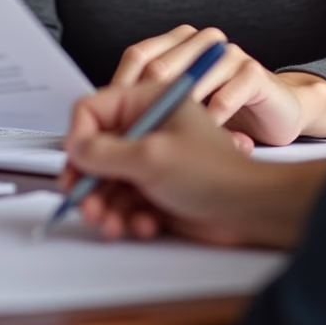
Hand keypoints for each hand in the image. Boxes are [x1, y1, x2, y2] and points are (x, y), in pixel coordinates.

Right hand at [62, 81, 325, 248]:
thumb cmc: (216, 173)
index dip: (79, 136)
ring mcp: (149, 157)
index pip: (94, 108)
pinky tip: (141, 224)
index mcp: (148, 100)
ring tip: (110, 222)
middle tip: (85, 202)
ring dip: (105, 204)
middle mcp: (146, 125)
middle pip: (95, 148)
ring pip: (106, 180)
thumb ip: (106, 152)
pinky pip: (124, 200)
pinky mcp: (154, 187)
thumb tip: (75, 148)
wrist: (250, 211)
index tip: (75, 162)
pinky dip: (126, 215)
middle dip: (89, 180)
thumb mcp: (152, 156)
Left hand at [112, 26, 325, 144]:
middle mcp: (200, 45)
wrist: (277, 116)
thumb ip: (148, 111)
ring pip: (191, 81)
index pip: (138, 57)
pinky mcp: (254, 74)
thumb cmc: (222, 115)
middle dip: (146, 110)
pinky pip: (227, 96)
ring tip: (172, 147)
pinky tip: (209, 140)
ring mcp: (228, 56)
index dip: (120, 90)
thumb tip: (105, 127)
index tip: (112, 125)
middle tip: (138, 143)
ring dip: (179, 120)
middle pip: (160, 67)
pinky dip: (214, 122)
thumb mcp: (180, 113)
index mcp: (177, 46)